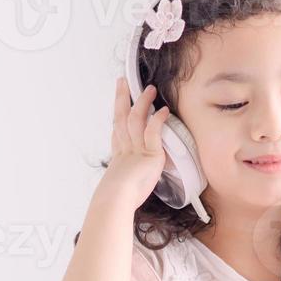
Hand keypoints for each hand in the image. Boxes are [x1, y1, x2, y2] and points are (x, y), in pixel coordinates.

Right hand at [97, 76, 170, 211]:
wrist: (117, 198)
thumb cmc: (117, 198)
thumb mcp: (120, 186)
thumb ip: (126, 179)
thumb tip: (123, 186)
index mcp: (119, 156)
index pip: (117, 131)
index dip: (117, 115)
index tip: (118, 104)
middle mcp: (125, 148)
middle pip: (121, 117)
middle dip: (122, 98)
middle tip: (122, 82)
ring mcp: (136, 148)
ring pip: (137, 118)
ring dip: (143, 102)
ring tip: (150, 89)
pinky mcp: (149, 152)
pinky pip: (153, 131)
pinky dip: (158, 119)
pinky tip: (163, 110)